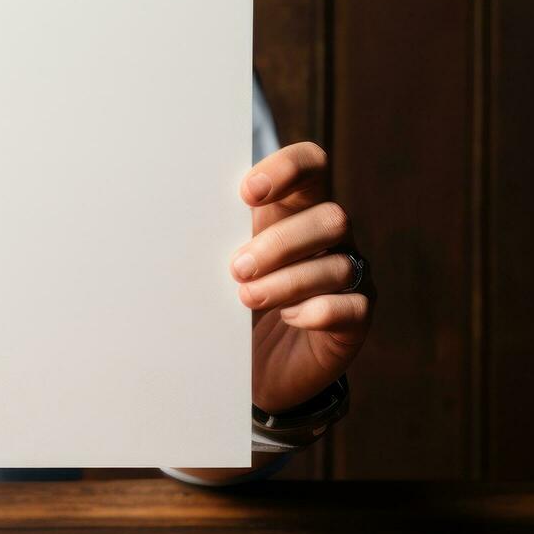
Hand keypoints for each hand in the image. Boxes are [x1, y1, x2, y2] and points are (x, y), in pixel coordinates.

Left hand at [231, 142, 372, 413]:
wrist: (255, 366)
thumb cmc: (233, 304)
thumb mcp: (219, 264)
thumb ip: (215, 234)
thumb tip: (178, 212)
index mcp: (293, 211)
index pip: (311, 166)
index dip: (288, 168)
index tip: (247, 193)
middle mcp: (328, 240)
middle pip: (331, 218)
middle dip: (281, 242)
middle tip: (237, 268)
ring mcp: (349, 278)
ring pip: (341, 265)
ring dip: (289, 281)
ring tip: (248, 298)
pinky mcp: (355, 319)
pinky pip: (353, 307)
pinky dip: (318, 311)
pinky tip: (289, 317)